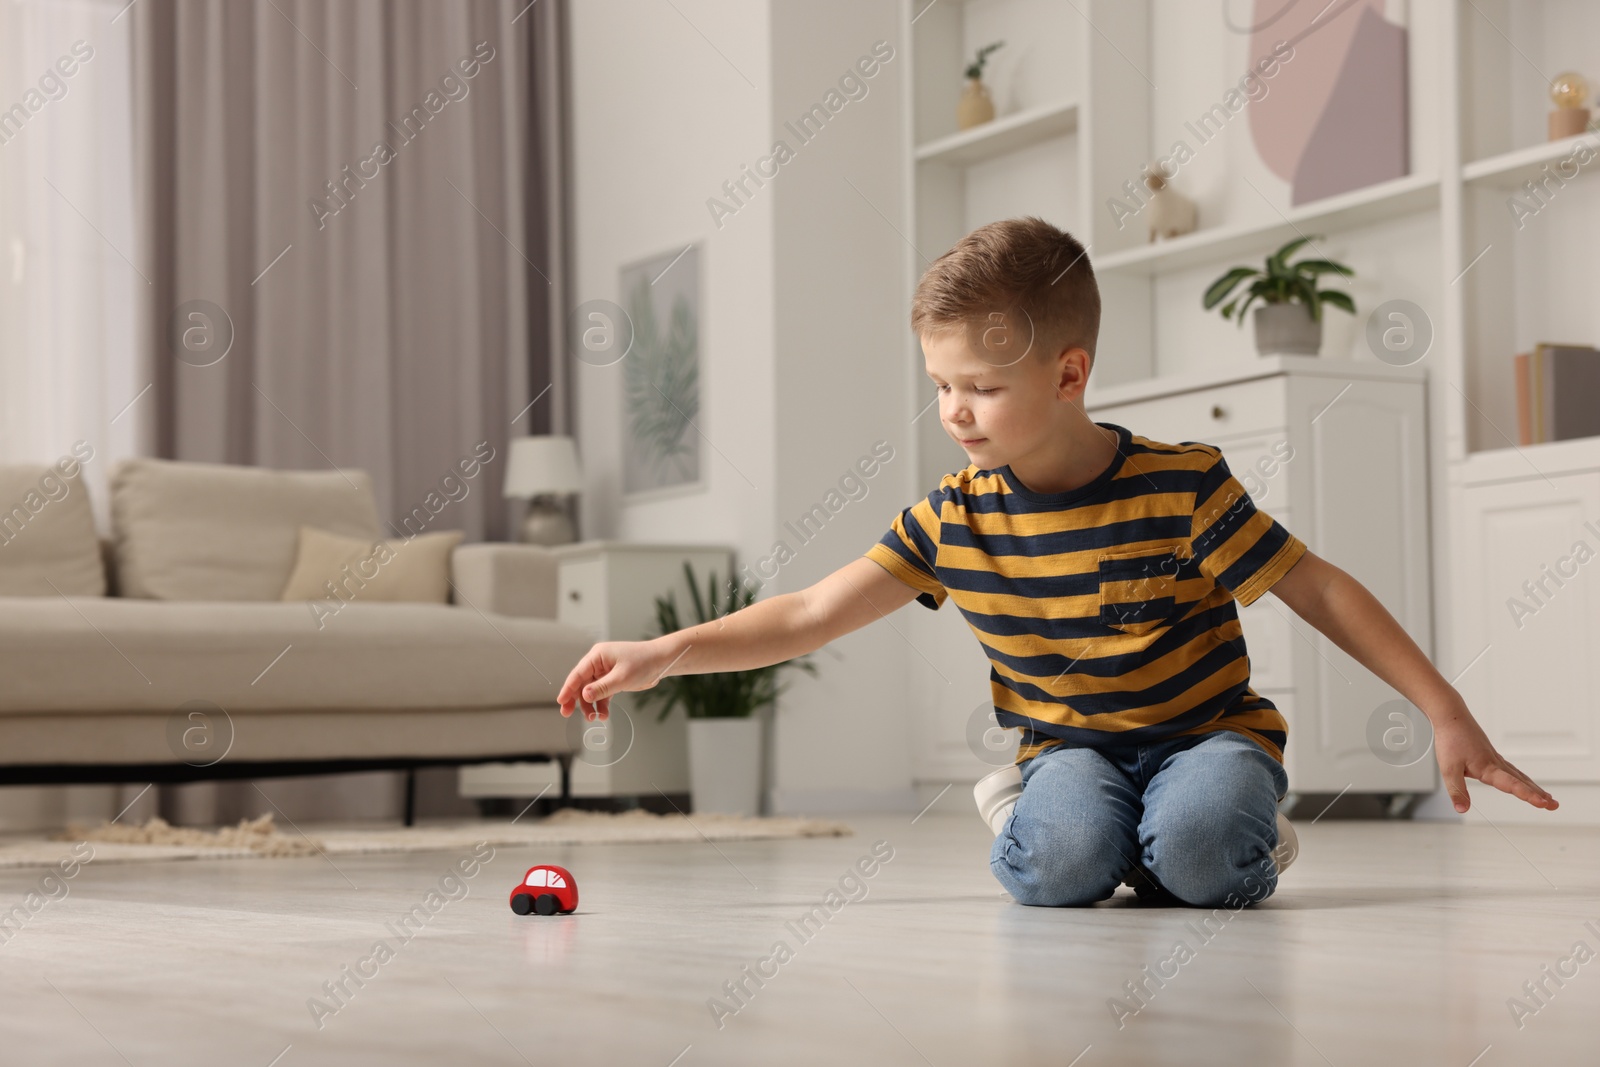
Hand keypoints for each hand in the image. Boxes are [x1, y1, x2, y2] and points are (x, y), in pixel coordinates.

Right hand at [556, 640, 672, 722]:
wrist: (661, 661)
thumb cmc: (643, 662)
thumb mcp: (622, 677)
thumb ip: (602, 688)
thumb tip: (584, 696)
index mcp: (597, 656)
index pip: (578, 674)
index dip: (568, 688)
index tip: (560, 701)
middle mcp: (599, 663)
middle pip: (581, 683)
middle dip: (576, 699)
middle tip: (566, 713)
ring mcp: (605, 672)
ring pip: (591, 691)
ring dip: (590, 705)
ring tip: (594, 718)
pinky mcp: (613, 680)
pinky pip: (602, 694)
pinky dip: (602, 705)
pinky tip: (603, 714)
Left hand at [1432, 711, 1557, 812]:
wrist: (1451, 717)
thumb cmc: (1450, 740)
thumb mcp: (1448, 768)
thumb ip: (1457, 790)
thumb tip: (1463, 809)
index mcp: (1488, 767)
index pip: (1511, 784)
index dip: (1527, 795)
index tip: (1542, 803)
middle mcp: (1496, 763)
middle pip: (1522, 781)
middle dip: (1538, 794)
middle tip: (1554, 805)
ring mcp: (1495, 758)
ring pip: (1519, 775)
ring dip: (1533, 787)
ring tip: (1547, 798)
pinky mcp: (1492, 755)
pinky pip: (1512, 769)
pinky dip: (1522, 778)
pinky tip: (1525, 782)